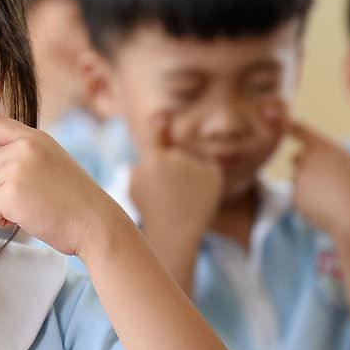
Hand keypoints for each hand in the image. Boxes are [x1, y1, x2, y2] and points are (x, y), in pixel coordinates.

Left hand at [0, 107, 120, 256]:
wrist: (97, 224)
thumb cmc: (73, 203)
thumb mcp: (50, 166)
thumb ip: (22, 158)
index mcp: (34, 138)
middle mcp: (24, 147)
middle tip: (30, 199)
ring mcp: (18, 168)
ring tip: (31, 208)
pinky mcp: (12, 192)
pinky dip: (0, 221)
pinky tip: (25, 219)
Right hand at [130, 113, 222, 242]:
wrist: (174, 233)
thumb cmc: (151, 209)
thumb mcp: (135, 185)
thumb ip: (142, 163)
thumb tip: (153, 150)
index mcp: (153, 159)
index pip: (157, 132)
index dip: (159, 122)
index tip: (161, 116)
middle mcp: (176, 158)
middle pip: (174, 154)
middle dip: (171, 167)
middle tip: (167, 193)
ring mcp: (196, 165)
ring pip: (190, 162)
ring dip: (187, 174)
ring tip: (181, 198)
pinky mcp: (214, 173)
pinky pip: (207, 168)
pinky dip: (203, 179)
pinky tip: (196, 196)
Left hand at [289, 120, 349, 239]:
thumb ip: (331, 156)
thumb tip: (321, 156)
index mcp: (322, 147)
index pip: (299, 131)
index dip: (291, 128)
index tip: (285, 126)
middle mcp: (306, 160)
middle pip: (296, 158)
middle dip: (305, 166)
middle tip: (326, 178)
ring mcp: (298, 179)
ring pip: (298, 179)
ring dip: (307, 184)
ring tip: (331, 195)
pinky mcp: (295, 197)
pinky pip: (299, 196)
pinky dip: (308, 201)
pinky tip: (325, 205)